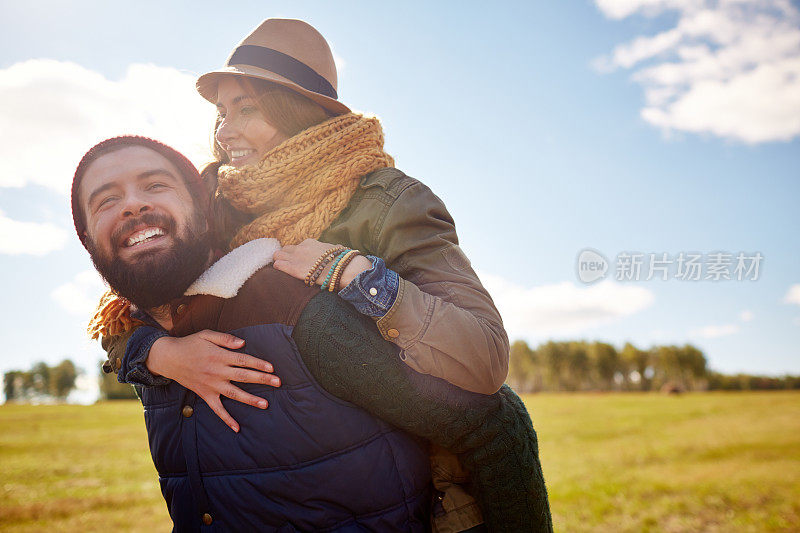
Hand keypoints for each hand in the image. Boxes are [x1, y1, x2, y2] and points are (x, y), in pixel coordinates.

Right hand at [145, 330, 279, 432]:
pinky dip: (227, 419)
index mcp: (219, 356)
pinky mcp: (205, 394)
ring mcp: (211, 385)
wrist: (169, 358)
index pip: (243, 360)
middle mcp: (217, 372)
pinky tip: (237, 428)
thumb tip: (243, 343)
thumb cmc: (190, 344)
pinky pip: (217, 409)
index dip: (258, 364)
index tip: (272, 368)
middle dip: (262, 379)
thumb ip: (225, 338)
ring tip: (265, 404)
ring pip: (234, 394)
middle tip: (278, 383)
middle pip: (243, 376)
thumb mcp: (206, 335)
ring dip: (250, 400)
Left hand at [273, 238, 371, 287]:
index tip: (298, 261)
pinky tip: (279, 271)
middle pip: (285, 250)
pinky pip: (279, 265)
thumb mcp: (335, 250)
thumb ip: (328, 250)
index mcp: (311, 243)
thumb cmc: (343, 260)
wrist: (345, 268)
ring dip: (279, 261)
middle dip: (285, 257)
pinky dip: (278, 268)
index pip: (296, 246)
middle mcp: (301, 247)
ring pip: (278, 255)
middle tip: (288, 266)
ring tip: (283, 269)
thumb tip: (333, 250)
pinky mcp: (294, 268)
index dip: (295, 254)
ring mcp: (297, 257)